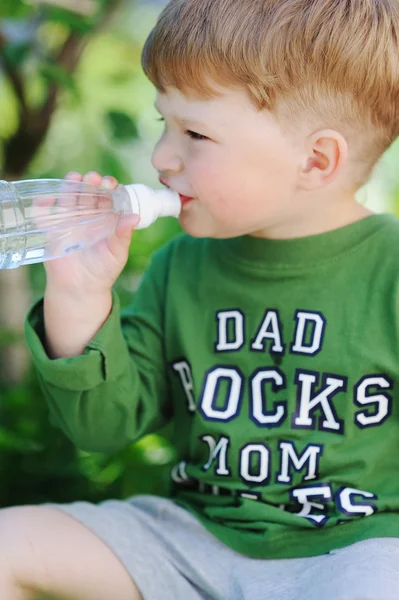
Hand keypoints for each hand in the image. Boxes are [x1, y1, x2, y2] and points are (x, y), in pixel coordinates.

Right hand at [43, 171, 139, 297]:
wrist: (80, 288)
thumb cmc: (103, 271)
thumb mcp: (117, 253)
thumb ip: (123, 236)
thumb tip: (135, 216)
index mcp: (105, 219)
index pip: (108, 197)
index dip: (110, 187)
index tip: (111, 184)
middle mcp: (87, 216)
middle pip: (88, 192)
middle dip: (91, 182)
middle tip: (94, 178)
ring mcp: (69, 220)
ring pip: (68, 198)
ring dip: (70, 185)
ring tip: (75, 177)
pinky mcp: (52, 229)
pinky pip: (44, 213)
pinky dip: (43, 204)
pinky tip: (47, 199)